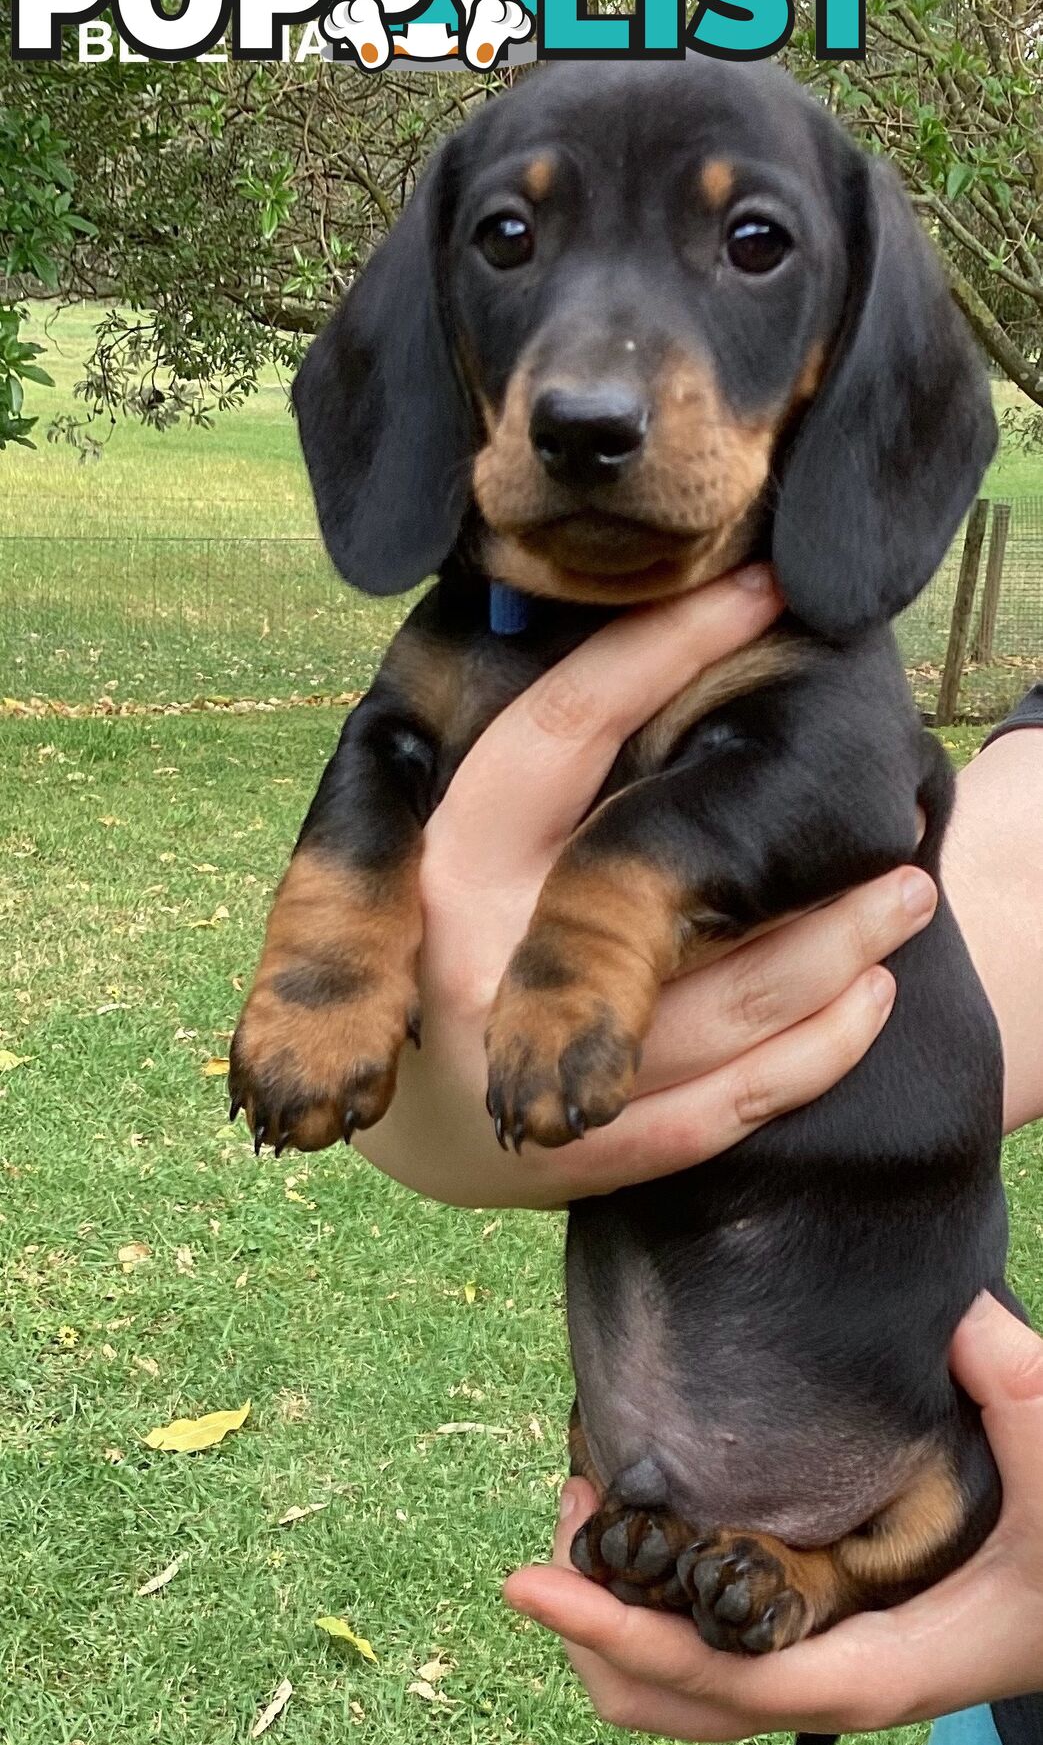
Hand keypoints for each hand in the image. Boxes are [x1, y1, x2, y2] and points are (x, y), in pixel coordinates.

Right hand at [354, 566, 936, 1207]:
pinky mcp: (583, 1155)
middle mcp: (481, 964)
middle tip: (904, 806)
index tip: (757, 589)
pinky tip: (868, 999)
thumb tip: (642, 633)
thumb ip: (528, 772)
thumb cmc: (441, 937)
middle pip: (673, 894)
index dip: (663, 647)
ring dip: (836, 951)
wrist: (396, 1117)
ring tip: (905, 897)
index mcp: (444, 859)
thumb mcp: (447, 841)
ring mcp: (531, 1072)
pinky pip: (729, 1106)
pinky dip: (814, 1053)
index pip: (562, 727)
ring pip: (726, 1007)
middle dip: (793, 855)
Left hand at [503, 1294, 1042, 1733]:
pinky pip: (718, 1651)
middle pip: (680, 1706)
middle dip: (596, 1631)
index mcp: (887, 1667)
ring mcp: (829, 1665)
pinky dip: (658, 1612)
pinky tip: (651, 1526)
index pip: (726, 1680)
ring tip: (588, 1510)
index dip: (625, 1640)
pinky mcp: (827, 1637)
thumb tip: (960, 1318)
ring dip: (617, 1625)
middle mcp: (843, 1682)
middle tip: (566, 1511)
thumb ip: (1018, 1396)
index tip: (536, 1587)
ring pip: (690, 1692)